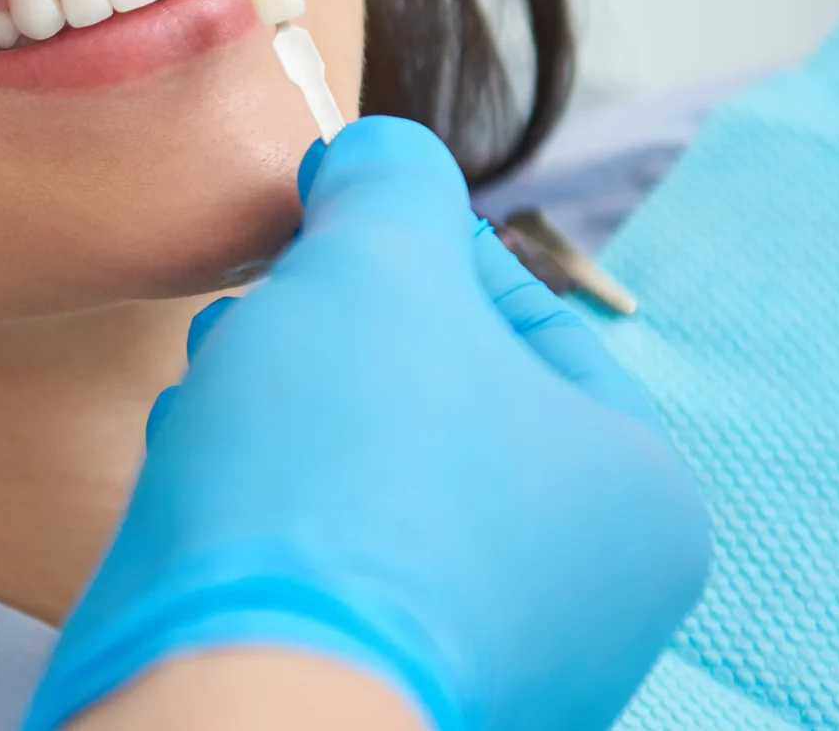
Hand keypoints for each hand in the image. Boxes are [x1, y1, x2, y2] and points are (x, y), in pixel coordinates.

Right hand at [25, 117, 710, 730]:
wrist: (241, 697)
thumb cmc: (341, 478)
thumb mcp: (377, 261)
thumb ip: (390, 180)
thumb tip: (372, 160)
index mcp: (638, 497)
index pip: (527, 316)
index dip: (409, 250)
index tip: (322, 230)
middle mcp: (580, 602)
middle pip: (437, 403)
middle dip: (328, 342)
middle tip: (260, 323)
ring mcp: (477, 663)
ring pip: (364, 484)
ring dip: (279, 420)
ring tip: (219, 403)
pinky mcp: (370, 698)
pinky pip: (316, 570)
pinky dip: (257, 517)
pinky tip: (200, 491)